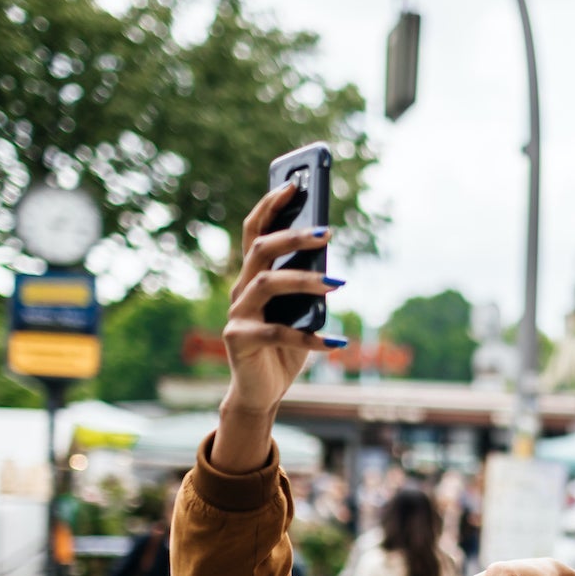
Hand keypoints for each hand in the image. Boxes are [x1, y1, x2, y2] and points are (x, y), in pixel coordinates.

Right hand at [211, 183, 345, 473]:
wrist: (262, 391)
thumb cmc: (285, 345)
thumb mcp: (300, 312)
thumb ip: (307, 287)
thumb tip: (330, 262)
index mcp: (253, 277)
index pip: (255, 232)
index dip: (270, 206)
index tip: (293, 185)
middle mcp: (241, 291)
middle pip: (260, 250)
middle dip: (293, 236)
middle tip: (327, 231)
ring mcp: (237, 315)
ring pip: (267, 284)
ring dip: (304, 280)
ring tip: (337, 283)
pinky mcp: (239, 341)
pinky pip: (277, 333)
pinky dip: (310, 337)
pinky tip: (336, 342)